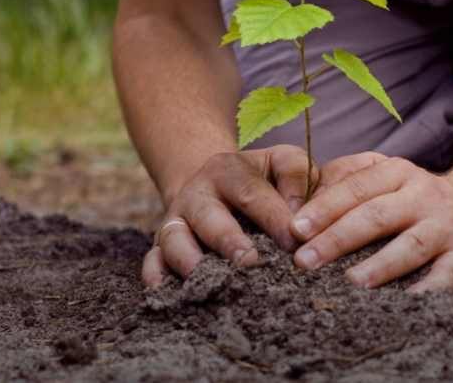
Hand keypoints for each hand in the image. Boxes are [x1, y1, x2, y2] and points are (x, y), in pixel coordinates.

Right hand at [142, 145, 317, 287]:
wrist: (213, 182)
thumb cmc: (259, 178)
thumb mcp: (279, 162)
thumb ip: (297, 177)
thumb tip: (301, 217)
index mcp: (228, 170)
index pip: (251, 192)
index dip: (273, 216)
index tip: (294, 241)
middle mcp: (197, 193)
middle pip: (209, 217)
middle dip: (229, 241)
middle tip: (250, 262)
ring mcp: (176, 219)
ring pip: (175, 238)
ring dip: (191, 260)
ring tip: (212, 282)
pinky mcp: (161, 243)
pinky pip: (151, 258)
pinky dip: (154, 273)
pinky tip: (162, 290)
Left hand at [289, 152, 452, 291]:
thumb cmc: (417, 195)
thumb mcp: (387, 173)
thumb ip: (347, 178)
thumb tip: (303, 199)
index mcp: (397, 172)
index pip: (355, 188)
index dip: (323, 208)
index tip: (295, 229)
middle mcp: (423, 195)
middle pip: (376, 215)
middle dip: (337, 238)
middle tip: (304, 260)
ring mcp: (447, 225)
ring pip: (411, 245)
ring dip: (380, 265)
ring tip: (350, 281)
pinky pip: (447, 276)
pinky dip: (428, 290)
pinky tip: (405, 303)